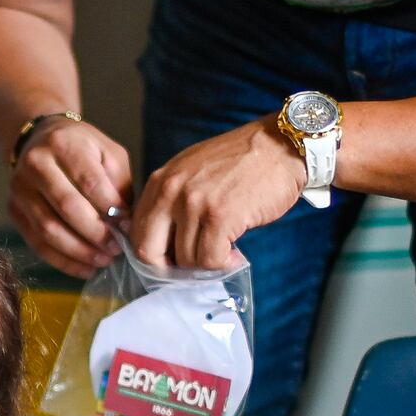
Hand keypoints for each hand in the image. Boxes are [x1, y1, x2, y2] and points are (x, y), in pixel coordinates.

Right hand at [9, 118, 133, 279]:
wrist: (40, 139)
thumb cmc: (82, 149)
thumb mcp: (108, 154)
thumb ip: (118, 185)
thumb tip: (123, 225)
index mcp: (63, 144)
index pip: (89, 183)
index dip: (111, 210)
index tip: (128, 227)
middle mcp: (35, 164)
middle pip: (67, 207)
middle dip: (96, 234)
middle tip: (117, 249)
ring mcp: (19, 189)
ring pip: (49, 229)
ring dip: (80, 251)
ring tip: (104, 260)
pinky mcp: (14, 211)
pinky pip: (37, 243)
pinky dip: (63, 261)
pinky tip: (86, 268)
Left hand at [132, 118, 302, 271]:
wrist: (279, 146)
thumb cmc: (239, 162)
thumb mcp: (192, 171)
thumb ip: (172, 201)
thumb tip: (164, 245)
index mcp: (160, 180)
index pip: (137, 232)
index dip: (153, 255)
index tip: (172, 262)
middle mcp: (171, 191)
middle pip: (150, 252)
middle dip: (170, 269)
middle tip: (192, 269)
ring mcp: (195, 204)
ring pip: (185, 260)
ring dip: (206, 265)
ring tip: (224, 252)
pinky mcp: (221, 217)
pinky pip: (211, 260)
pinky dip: (223, 264)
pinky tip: (235, 253)